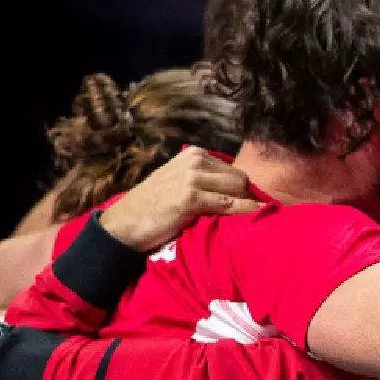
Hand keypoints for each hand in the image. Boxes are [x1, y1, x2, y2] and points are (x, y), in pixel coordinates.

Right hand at [99, 147, 260, 251]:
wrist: (124, 224)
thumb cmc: (154, 206)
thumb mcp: (179, 181)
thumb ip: (205, 179)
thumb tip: (240, 188)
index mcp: (194, 155)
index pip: (234, 171)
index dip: (243, 191)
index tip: (250, 206)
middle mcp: (194, 161)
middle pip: (241, 179)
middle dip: (248, 198)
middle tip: (252, 216)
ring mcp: (192, 178)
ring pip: (239, 189)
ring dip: (248, 206)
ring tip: (254, 221)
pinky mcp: (190, 197)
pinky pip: (230, 204)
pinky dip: (245, 212)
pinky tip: (255, 218)